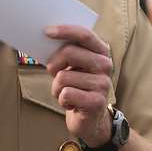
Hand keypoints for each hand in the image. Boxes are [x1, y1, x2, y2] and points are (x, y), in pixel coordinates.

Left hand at [44, 25, 113, 145]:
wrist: (89, 120)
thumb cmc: (76, 88)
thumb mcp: (72, 67)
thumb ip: (65, 53)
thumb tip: (46, 38)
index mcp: (101, 52)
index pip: (84, 35)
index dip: (65, 31)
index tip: (47, 32)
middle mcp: (105, 65)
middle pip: (70, 52)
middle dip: (54, 63)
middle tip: (52, 72)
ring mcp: (103, 84)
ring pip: (63, 76)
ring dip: (56, 87)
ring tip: (64, 93)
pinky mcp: (96, 102)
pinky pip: (66, 94)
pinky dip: (61, 100)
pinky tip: (70, 104)